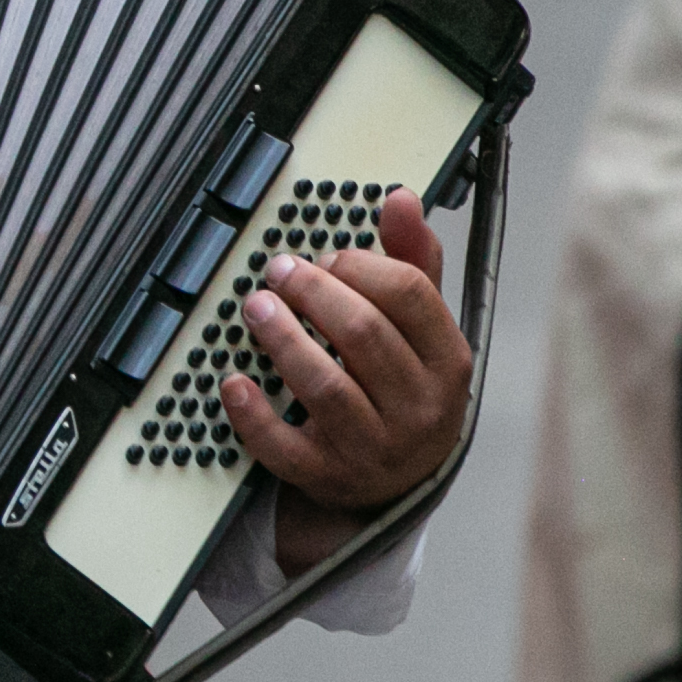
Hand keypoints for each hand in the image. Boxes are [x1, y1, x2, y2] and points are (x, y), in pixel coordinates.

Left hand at [220, 190, 474, 575]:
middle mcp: (419, 409)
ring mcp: (374, 449)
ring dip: (282, 339)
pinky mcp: (329, 478)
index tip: (327, 256)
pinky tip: (234, 381)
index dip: (359, 265)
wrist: (397, 484)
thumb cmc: (405, 387)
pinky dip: (254, 414)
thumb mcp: (422, 330)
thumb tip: (401, 198)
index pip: (409, 295)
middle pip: (363, 334)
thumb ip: (412, 263)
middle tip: (278, 271)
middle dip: (313, 292)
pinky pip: (285, 447)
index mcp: (448, 362)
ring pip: (324, 387)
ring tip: (255, 307)